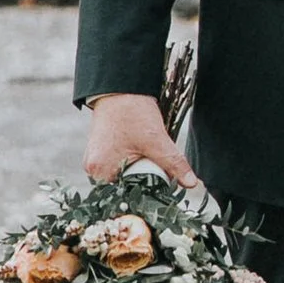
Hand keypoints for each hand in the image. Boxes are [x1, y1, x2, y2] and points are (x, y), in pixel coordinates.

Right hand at [83, 92, 198, 185]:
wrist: (120, 86)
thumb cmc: (132, 112)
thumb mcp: (156, 140)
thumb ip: (174, 163)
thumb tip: (191, 184)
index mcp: (100, 172)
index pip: (125, 196)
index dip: (144, 192)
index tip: (160, 186)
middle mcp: (92, 170)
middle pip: (123, 187)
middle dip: (142, 181)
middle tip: (156, 168)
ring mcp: (94, 160)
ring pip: (122, 175)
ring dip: (137, 170)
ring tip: (146, 155)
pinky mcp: (99, 151)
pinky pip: (117, 165)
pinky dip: (130, 161)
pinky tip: (138, 151)